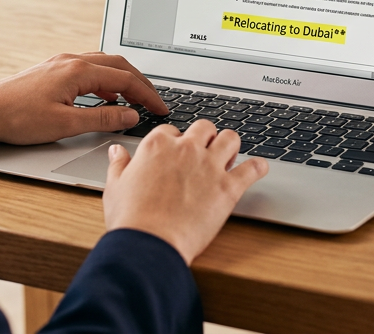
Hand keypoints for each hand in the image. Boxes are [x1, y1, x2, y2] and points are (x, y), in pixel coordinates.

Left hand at [0, 52, 167, 144]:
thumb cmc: (17, 118)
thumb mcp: (65, 124)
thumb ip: (102, 119)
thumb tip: (129, 115)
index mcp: (77, 71)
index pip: (124, 78)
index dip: (147, 94)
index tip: (160, 108)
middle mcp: (71, 61)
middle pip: (118, 65)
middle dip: (140, 83)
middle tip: (154, 102)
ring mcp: (61, 64)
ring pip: (103, 65)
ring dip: (123, 81)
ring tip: (135, 101)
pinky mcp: (53, 71)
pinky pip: (89, 70)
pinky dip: (105, 82)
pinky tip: (105, 99)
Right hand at [103, 121, 267, 264]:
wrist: (149, 245)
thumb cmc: (131, 219)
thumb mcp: (115, 187)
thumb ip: (119, 165)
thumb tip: (118, 151)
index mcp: (157, 146)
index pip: (171, 130)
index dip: (174, 142)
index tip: (175, 153)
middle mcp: (186, 149)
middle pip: (204, 127)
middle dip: (205, 137)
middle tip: (204, 151)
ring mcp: (209, 166)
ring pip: (230, 138)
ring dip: (230, 144)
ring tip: (229, 155)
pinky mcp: (228, 188)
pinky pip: (252, 169)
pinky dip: (258, 167)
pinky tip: (258, 168)